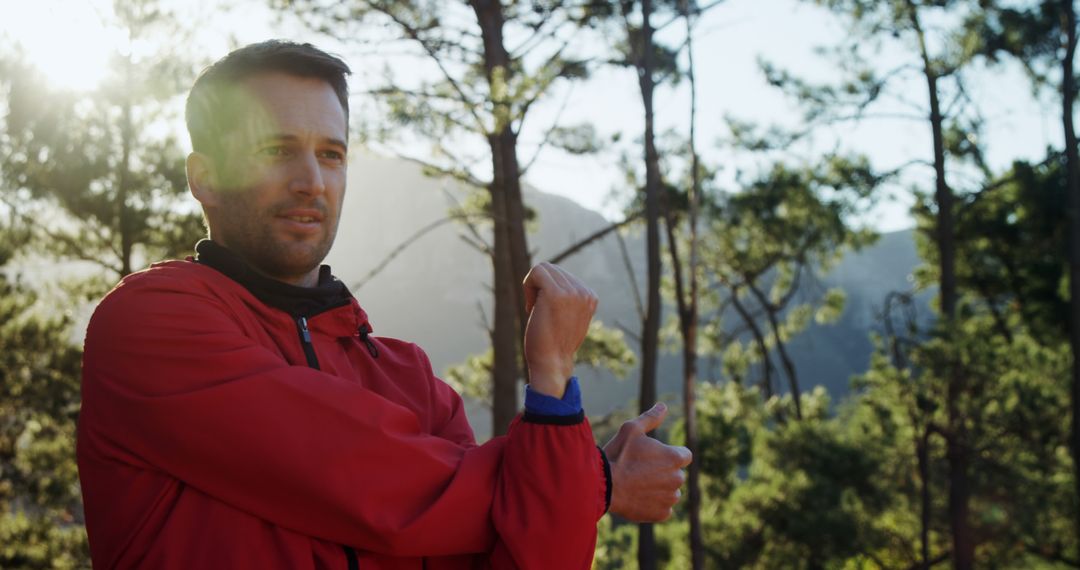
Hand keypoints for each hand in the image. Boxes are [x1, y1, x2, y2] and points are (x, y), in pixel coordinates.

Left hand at [521, 262, 597, 397]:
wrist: (552, 363)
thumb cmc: (556, 344)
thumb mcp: (570, 317)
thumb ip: (569, 298)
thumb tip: (553, 276)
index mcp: (590, 297)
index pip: (563, 275)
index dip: (548, 291)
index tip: (547, 312)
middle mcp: (584, 292)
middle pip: (552, 268)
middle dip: (540, 287)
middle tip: (538, 311)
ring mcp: (572, 292)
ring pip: (543, 268)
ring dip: (533, 287)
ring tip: (536, 309)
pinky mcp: (556, 294)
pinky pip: (536, 272)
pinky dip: (527, 287)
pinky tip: (531, 308)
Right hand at [602, 402, 691, 521]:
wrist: (602, 485)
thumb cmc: (617, 454)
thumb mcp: (631, 429)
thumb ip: (651, 418)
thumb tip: (664, 406)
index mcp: (674, 457)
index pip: (685, 455)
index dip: (670, 453)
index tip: (655, 455)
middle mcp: (677, 479)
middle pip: (676, 473)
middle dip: (664, 471)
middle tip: (641, 469)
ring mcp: (670, 498)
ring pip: (671, 492)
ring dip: (660, 488)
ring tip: (638, 484)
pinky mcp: (661, 514)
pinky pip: (664, 509)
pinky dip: (654, 504)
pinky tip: (638, 497)